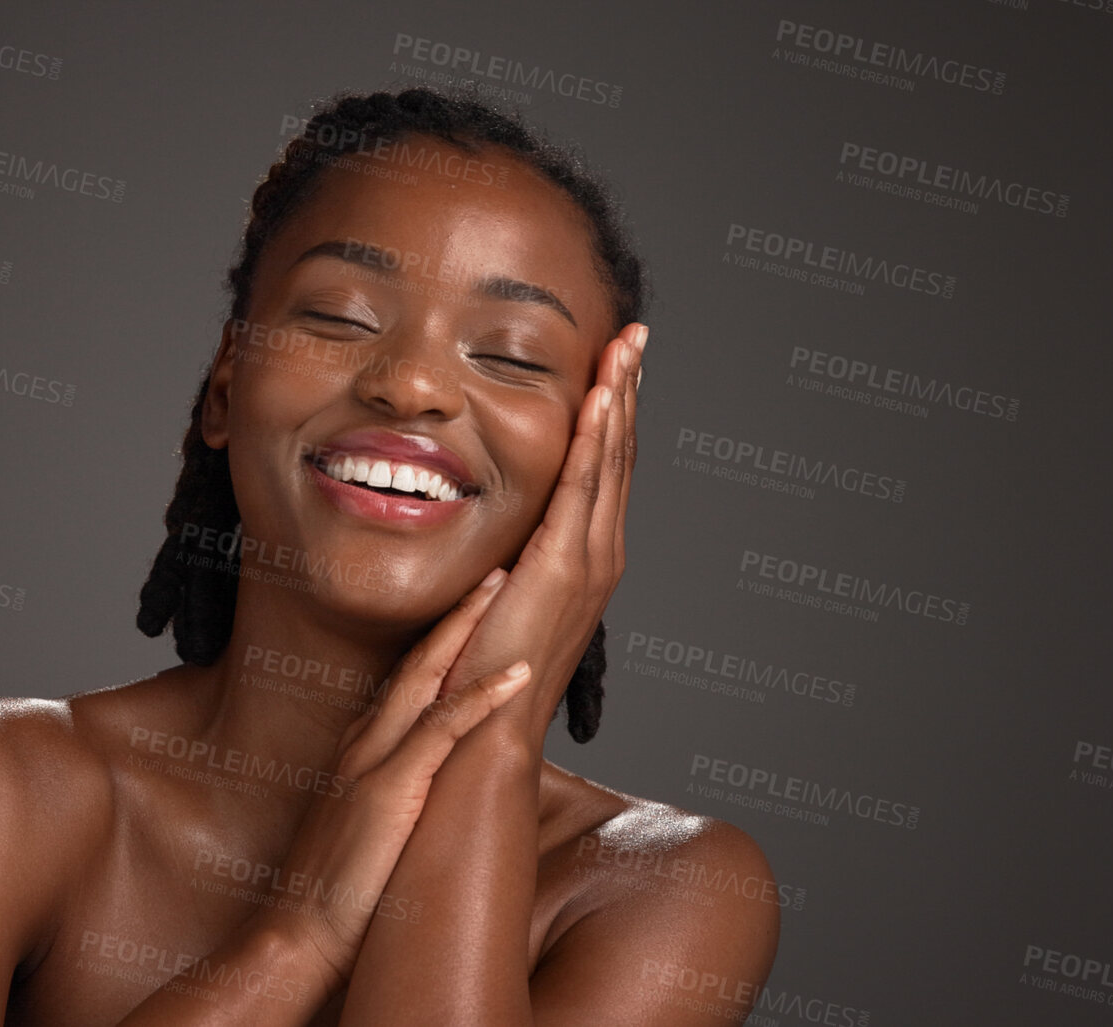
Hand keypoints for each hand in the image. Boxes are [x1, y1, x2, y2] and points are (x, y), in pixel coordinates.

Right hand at [250, 568, 534, 989]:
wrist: (296, 937)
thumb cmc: (334, 893)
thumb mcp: (366, 825)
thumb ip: (391, 793)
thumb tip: (425, 786)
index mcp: (360, 749)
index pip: (406, 677)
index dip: (442, 635)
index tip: (476, 599)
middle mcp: (364, 743)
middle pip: (418, 658)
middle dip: (458, 609)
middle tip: (496, 564)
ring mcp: (374, 762)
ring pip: (427, 676)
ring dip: (469, 627)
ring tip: (506, 583)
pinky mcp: (389, 790)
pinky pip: (442, 732)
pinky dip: (481, 698)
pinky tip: (517, 673)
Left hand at [442, 321, 644, 748]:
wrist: (483, 739)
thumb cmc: (477, 680)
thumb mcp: (493, 600)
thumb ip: (498, 561)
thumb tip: (485, 532)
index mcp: (583, 561)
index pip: (602, 471)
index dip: (611, 415)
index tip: (613, 363)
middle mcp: (598, 558)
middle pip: (619, 456)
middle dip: (627, 390)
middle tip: (635, 334)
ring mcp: (588, 564)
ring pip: (610, 463)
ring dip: (619, 400)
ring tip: (627, 345)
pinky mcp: (563, 570)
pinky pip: (582, 489)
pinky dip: (595, 440)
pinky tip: (600, 396)